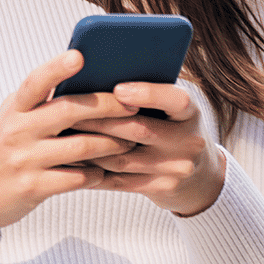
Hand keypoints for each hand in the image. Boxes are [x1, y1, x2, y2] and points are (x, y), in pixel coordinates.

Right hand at [0, 50, 140, 240]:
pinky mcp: (34, 187)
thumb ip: (40, 101)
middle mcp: (18, 130)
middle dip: (107, 106)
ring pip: (81, 146)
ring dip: (112, 143)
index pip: (35, 81)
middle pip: (69, 111)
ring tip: (131, 140)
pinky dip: (97, 173)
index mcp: (15, 109)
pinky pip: (77, 178)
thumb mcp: (13, 119)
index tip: (79, 56)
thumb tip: (84, 77)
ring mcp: (25, 159)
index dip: (57, 67)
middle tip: (134, 104)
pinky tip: (108, 170)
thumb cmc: (3, 150)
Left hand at [75, 82, 225, 216]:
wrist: (200, 174)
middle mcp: (189, 141)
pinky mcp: (161, 189)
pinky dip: (93, 170)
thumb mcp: (172, 109)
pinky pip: (120, 181)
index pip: (176, 100)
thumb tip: (99, 75)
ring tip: (63, 135)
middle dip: (101, 120)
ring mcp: (176, 169)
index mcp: (191, 113)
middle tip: (69, 111)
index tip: (118, 88)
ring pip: (124, 158)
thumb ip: (147, 94)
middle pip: (140, 130)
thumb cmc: (173, 128)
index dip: (147, 93)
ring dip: (90, 147)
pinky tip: (72, 161)